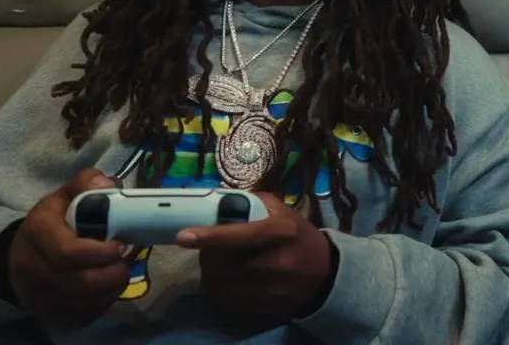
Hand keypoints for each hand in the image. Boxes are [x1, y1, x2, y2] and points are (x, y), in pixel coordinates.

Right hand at [8, 168, 129, 320]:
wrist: (20, 253)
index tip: (120, 244)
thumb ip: (85, 183)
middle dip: (111, 272)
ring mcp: (37, 292)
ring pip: (83, 300)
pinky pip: (82, 312)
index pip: (68, 251)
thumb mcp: (65, 195)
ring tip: (121, 270)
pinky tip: (110, 286)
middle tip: (126, 260)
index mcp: (37, 231)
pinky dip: (103, 301)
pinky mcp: (46, 310)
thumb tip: (107, 184)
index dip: (100, 252)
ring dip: (111, 287)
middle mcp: (31, 266)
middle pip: (79, 280)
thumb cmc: (52, 221)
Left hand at [177, 192, 336, 319]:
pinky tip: (226, 280)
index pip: (241, 235)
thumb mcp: (283, 213)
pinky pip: (226, 301)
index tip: (183, 236)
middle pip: (223, 263)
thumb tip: (217, 200)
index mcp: (282, 232)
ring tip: (216, 264)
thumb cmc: (299, 237)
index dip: (210, 236)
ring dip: (210, 273)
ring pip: (220, 285)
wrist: (325, 274)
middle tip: (208, 249)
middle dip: (207, 255)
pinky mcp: (264, 308)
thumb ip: (252, 203)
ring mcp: (271, 289)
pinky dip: (219, 290)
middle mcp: (277, 262)